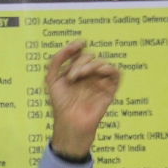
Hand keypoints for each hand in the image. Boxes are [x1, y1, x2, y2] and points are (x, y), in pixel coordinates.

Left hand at [46, 40, 120, 158]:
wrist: (69, 122)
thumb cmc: (60, 103)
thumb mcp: (51, 79)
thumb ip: (56, 60)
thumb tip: (76, 44)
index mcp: (74, 72)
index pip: (78, 54)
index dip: (76, 48)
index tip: (77, 45)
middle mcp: (87, 75)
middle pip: (89, 56)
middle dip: (81, 61)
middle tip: (72, 75)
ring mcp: (98, 82)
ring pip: (102, 62)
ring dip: (91, 65)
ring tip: (81, 75)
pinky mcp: (109, 90)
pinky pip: (116, 74)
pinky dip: (109, 69)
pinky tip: (100, 72)